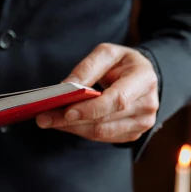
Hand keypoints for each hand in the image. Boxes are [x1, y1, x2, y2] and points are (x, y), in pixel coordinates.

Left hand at [36, 43, 158, 142]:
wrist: (144, 76)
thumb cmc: (124, 63)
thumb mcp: (108, 53)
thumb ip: (87, 68)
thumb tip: (65, 87)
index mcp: (144, 79)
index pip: (117, 100)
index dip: (91, 108)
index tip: (66, 111)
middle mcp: (147, 104)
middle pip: (104, 120)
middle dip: (70, 120)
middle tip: (43, 117)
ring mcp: (142, 123)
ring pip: (100, 133)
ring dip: (71, 128)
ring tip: (48, 120)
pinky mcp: (132, 134)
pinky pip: (102, 137)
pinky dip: (80, 130)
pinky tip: (65, 123)